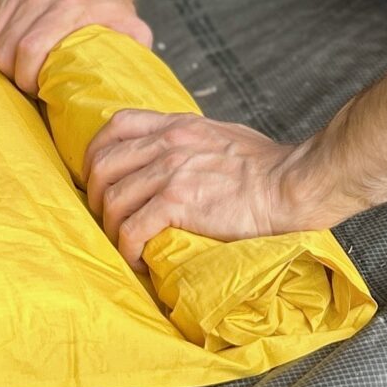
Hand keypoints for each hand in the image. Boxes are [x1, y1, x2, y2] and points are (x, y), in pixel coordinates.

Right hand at [0, 0, 153, 90]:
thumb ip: (134, 51)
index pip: (30, 49)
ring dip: (0, 57)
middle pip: (5, 47)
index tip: (36, 88)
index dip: (26, 77)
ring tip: (19, 64)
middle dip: (11, 72)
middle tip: (26, 80)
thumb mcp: (132, 28)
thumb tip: (132, 84)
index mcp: (70, 5)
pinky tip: (11, 44)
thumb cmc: (109, 6)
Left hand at [83, 110, 339, 270]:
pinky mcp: (177, 202)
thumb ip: (193, 142)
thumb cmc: (268, 168)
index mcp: (178, 126)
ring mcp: (170, 172)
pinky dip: (128, 249)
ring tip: (126, 246)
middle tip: (105, 220)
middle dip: (94, 196)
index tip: (98, 178)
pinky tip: (139, 260)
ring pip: (112, 200)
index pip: (117, 126)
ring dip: (111, 229)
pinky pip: (131, 230)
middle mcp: (168, 144)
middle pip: (103, 165)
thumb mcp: (222, 136)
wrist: (292, 184)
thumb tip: (179, 159)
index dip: (97, 154)